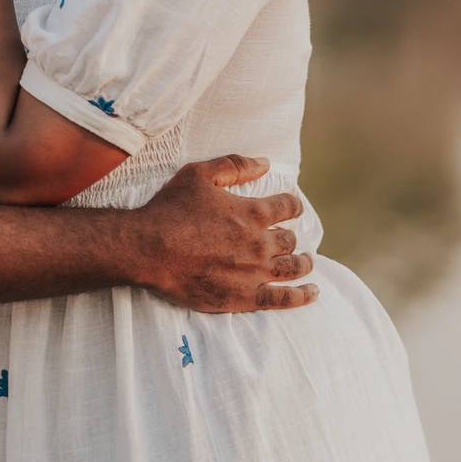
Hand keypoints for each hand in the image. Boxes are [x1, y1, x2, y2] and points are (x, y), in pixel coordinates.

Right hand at [133, 154, 317, 313]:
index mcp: (252, 212)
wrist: (148, 249)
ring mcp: (254, 273)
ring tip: (307, 262)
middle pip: (289, 239)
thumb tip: (266, 162)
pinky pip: (283, 299)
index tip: (291, 206)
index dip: (292, 204)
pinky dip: (302, 296)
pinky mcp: (244, 297)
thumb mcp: (199, 174)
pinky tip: (312, 292)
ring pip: (292, 268)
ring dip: (303, 263)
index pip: (288, 206)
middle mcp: (259, 243)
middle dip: (291, 236)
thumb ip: (235, 165)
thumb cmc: (171, 209)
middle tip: (288, 237)